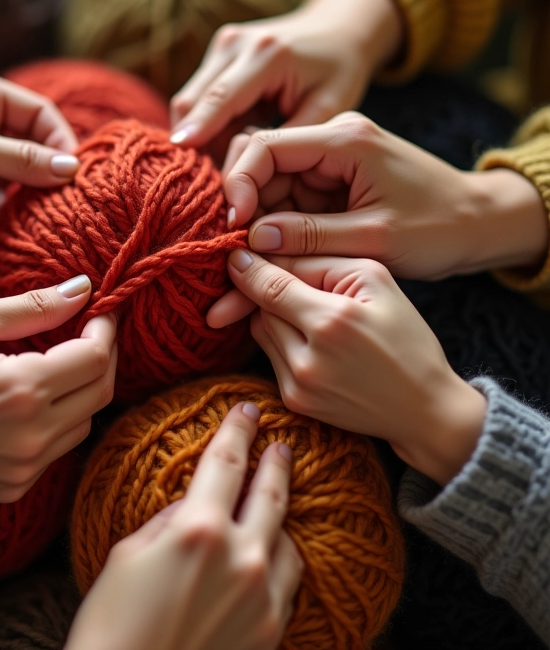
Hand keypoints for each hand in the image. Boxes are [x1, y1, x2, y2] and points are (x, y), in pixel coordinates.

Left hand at [0, 66, 78, 249]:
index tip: (72, 177)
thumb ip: (21, 159)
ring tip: (2, 217)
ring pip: (13, 176)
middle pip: (31, 147)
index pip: (40, 114)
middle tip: (47, 204)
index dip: (60, 143)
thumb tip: (71, 168)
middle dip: (37, 177)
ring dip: (11, 199)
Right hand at [0, 275, 116, 508]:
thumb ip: (30, 307)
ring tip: (61, 360)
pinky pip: (59, 447)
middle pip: (101, 391)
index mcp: (21, 391)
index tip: (100, 308)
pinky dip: (61, 418)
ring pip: (85, 421)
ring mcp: (24, 468)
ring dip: (84, 388)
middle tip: (90, 329)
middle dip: (104, 354)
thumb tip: (81, 289)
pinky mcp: (13, 487)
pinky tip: (35, 398)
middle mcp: (32, 435)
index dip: (105, 327)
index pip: (95, 357)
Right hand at [65, 403, 301, 649]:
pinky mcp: (270, 630)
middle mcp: (241, 558)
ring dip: (280, 517)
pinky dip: (280, 560)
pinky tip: (271, 555)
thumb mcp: (129, 553)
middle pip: (271, 493)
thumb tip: (194, 507)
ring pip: (287, 539)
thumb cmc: (112, 623)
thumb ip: (170, 520)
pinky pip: (288, 582)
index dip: (238, 430)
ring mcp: (261, 597)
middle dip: (276, 462)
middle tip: (281, 445)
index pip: (227, 461)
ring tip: (273, 507)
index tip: (247, 411)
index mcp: (199, 529)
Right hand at [169, 0, 401, 152]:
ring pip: (191, 100)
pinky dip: (210, 123)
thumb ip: (287, 138)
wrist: (338, 27)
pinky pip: (201, 97)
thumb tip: (248, 169)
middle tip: (212, 180)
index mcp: (267, 55)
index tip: (177, 153)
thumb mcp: (328, 109)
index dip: (197, 128)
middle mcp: (236, 44)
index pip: (219, 98)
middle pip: (192, 100)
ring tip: (227, 162)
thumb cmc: (339, 70)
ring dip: (202, 134)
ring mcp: (223, 45)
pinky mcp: (218, 53)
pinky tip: (232, 140)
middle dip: (196, 141)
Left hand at [209, 252, 486, 485]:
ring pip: (260, 331)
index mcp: (332, 322)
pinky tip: (311, 341)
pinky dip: (281, 342)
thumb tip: (268, 255)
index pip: (270, 287)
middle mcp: (309, 358)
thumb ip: (322, 262)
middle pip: (260, 309)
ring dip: (273, 316)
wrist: (424, 408)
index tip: (237, 253)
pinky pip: (270, 357)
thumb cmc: (407, 338)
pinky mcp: (294, 401)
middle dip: (267, 290)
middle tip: (289, 282)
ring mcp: (298, 385)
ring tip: (307, 312)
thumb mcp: (377, 282)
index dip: (250, 267)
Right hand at [222, 113, 548, 279]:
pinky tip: (267, 257)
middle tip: (234, 251)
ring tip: (247, 266)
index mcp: (344, 140)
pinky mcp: (331, 180)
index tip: (233, 226)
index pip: (265, 146)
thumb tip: (252, 238)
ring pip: (270, 185)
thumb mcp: (374, 237)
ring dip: (256, 222)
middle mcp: (331, 140)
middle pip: (261, 163)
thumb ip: (310, 236)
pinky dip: (275, 227)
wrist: (478, 223)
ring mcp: (329, 159)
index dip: (240, 184)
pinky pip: (288, 198)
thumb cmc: (438, 228)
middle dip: (244, 206)